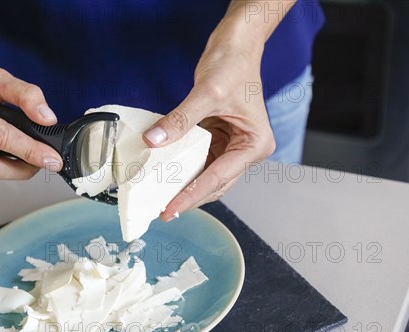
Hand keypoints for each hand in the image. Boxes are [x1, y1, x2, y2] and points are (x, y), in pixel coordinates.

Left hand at [143, 17, 274, 220]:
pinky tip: (165, 172)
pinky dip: (183, 166)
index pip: (218, 178)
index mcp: (255, 145)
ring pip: (206, 174)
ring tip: (161, 197)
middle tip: (163, 211)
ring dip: (185, 184)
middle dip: (188, 196)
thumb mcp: (206, 93)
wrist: (236, 44)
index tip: (171, 209)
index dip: (192, 195)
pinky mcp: (219, 138)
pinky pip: (199, 158)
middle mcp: (247, 149)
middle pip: (214, 183)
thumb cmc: (234, 64)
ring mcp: (233, 145)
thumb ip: (179, 121)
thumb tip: (154, 141)